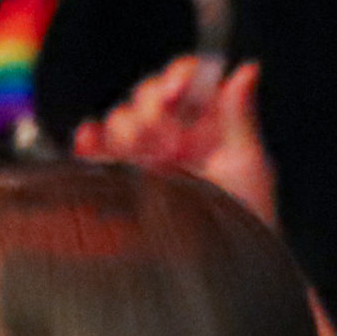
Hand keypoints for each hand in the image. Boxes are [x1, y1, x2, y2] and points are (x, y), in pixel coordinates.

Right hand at [76, 56, 276, 223]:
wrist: (217, 265)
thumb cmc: (244, 217)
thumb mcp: (247, 163)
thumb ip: (239, 115)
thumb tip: (246, 70)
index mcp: (207, 122)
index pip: (187, 79)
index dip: (177, 78)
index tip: (175, 96)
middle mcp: (173, 133)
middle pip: (146, 95)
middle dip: (151, 110)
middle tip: (167, 143)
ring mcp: (143, 156)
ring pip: (119, 119)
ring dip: (128, 130)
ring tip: (146, 159)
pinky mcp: (117, 178)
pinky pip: (93, 149)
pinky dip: (88, 141)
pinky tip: (91, 143)